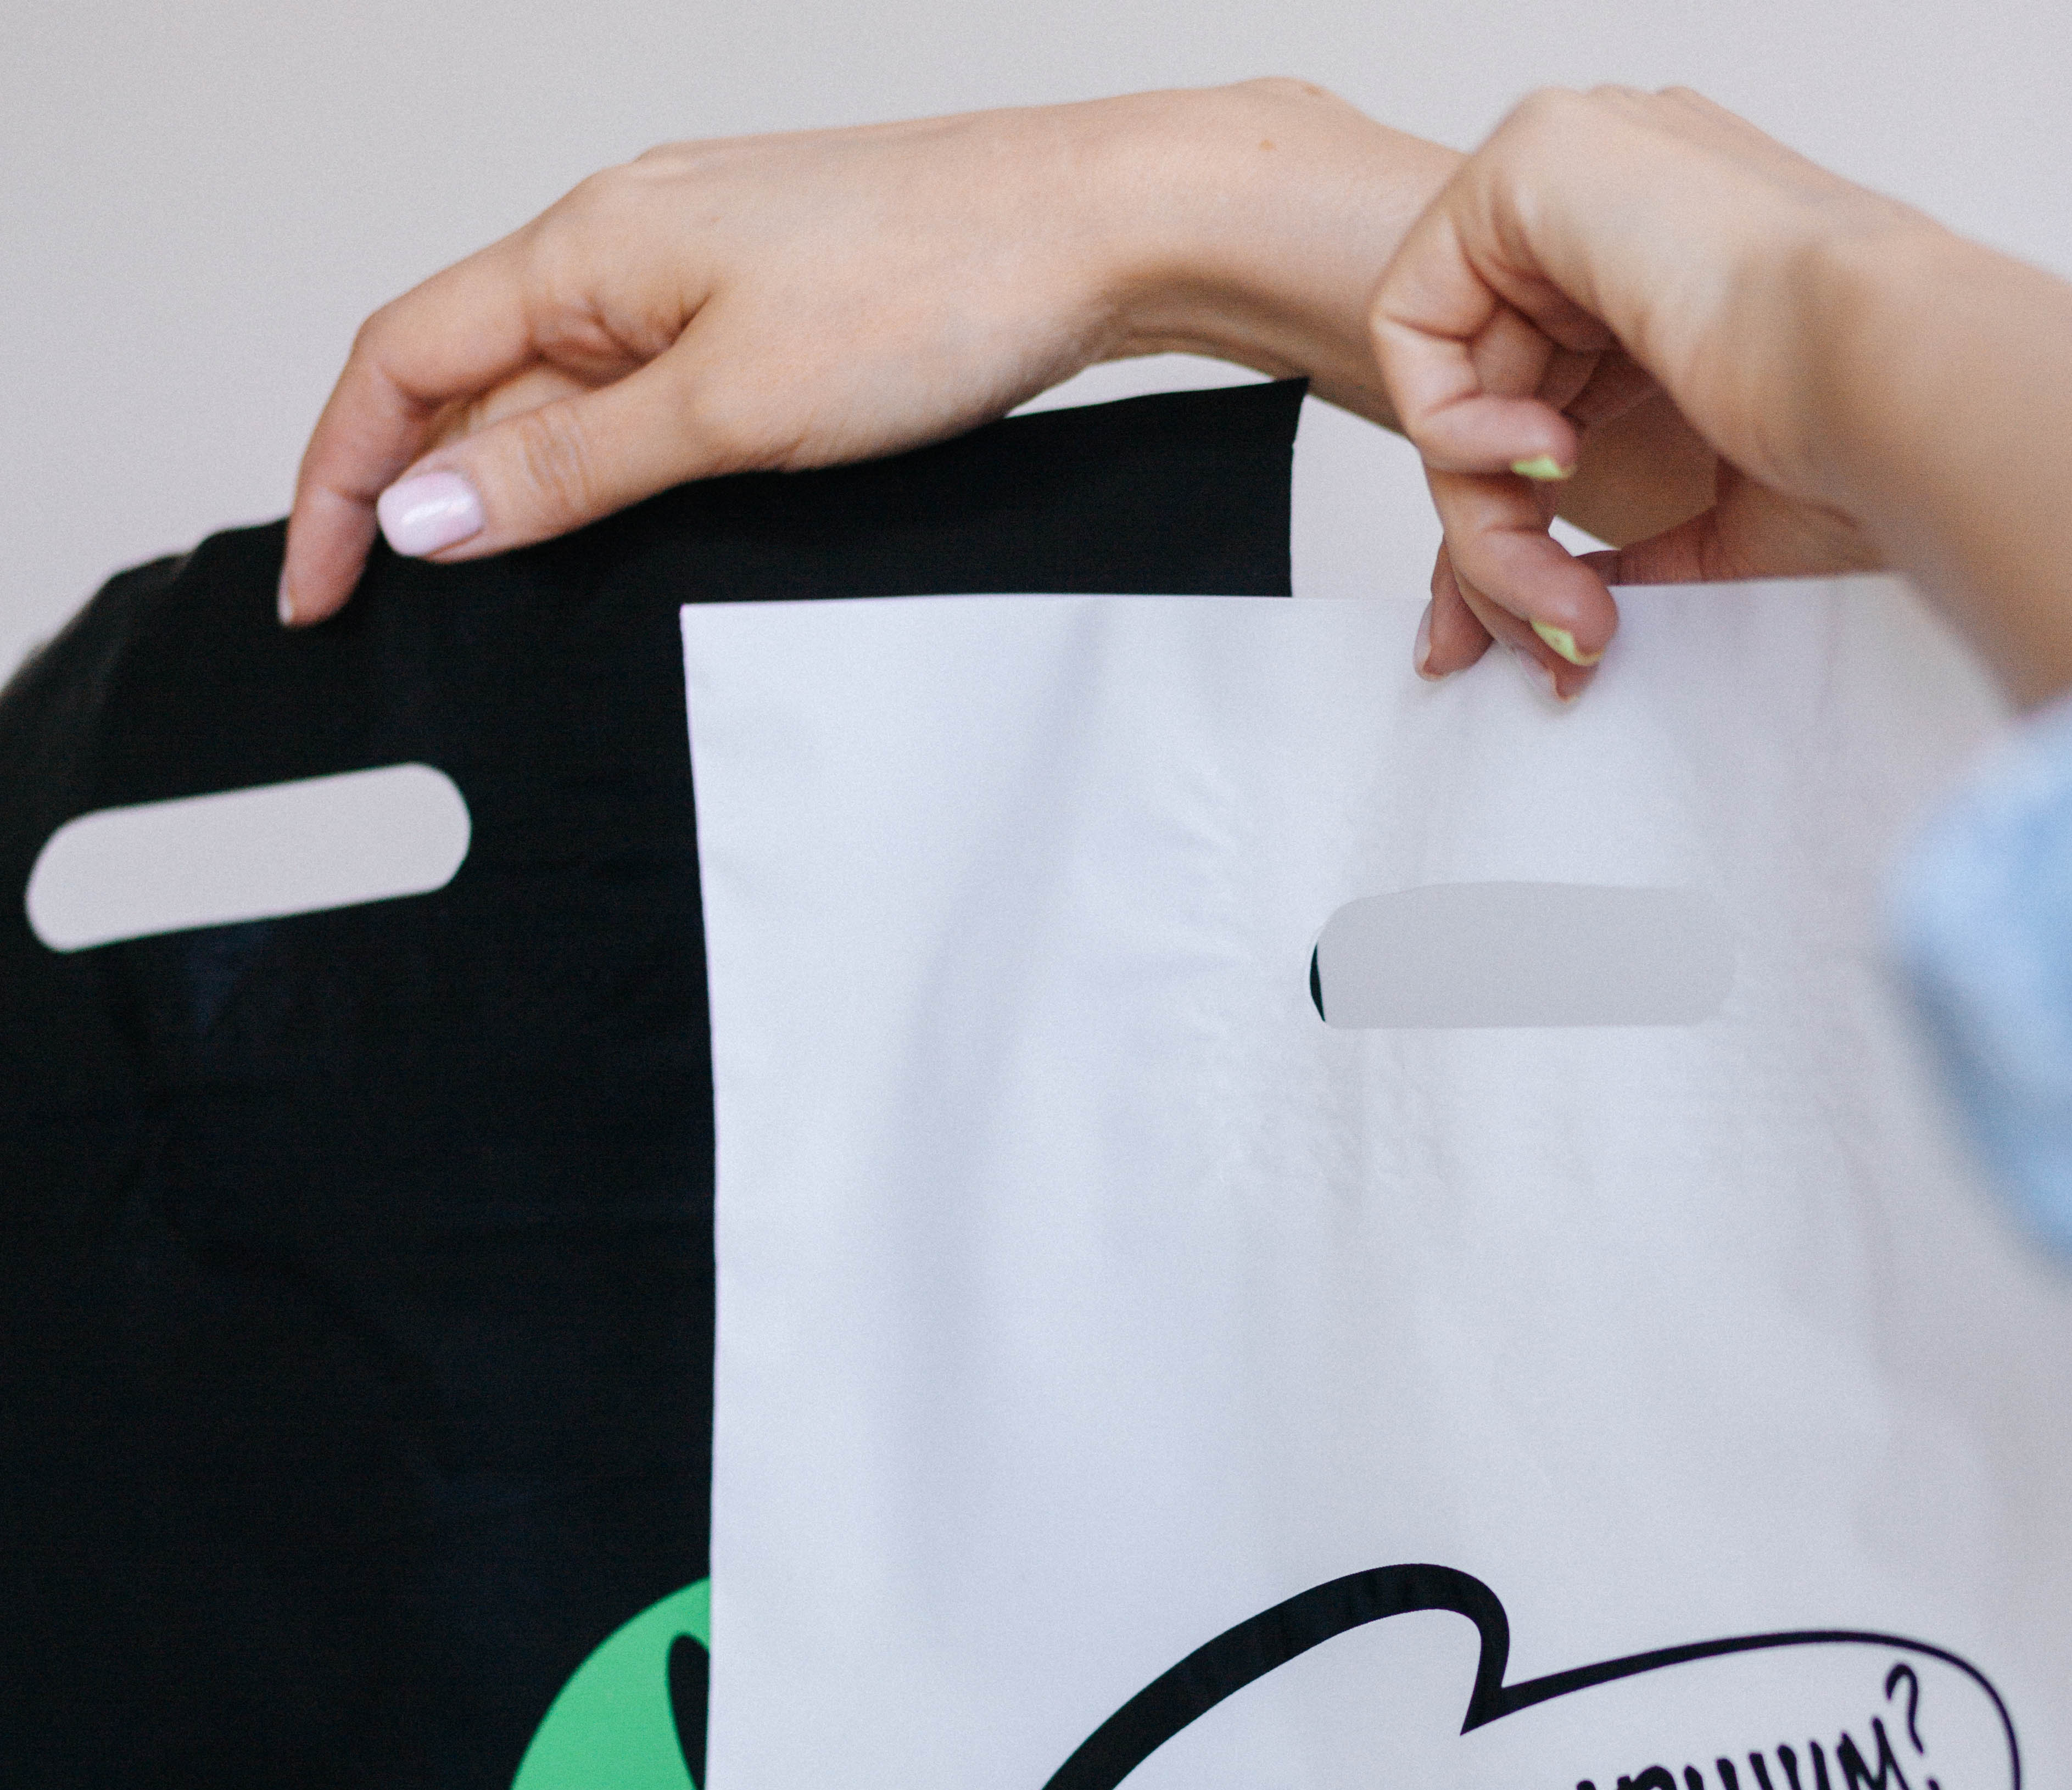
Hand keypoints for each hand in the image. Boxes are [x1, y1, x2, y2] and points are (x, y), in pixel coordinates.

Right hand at [281, 83, 1454, 625]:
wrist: (1104, 233)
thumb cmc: (938, 284)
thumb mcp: (727, 407)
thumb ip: (568, 466)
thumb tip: (431, 516)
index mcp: (588, 246)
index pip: (399, 363)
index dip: (337, 482)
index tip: (313, 590)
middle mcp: (626, 244)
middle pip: (463, 377)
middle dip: (406, 495)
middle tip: (383, 621)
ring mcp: (700, 273)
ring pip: (551, 392)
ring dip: (504, 489)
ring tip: (487, 600)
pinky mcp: (770, 310)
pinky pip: (638, 397)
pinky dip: (596, 470)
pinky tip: (611, 535)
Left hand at [1374, 89, 1913, 698]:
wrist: (1895, 381)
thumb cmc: (1857, 441)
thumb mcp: (1729, 511)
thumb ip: (1638, 539)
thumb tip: (1568, 602)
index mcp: (1681, 265)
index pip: (1542, 399)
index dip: (1513, 533)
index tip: (1549, 636)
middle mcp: (1626, 208)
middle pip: (1487, 400)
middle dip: (1489, 549)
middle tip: (1552, 639)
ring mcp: (1583, 170)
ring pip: (1448, 379)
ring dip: (1481, 515)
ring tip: (1559, 588)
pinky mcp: (1535, 161)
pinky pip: (1410, 314)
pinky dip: (1450, 424)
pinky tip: (1548, 461)